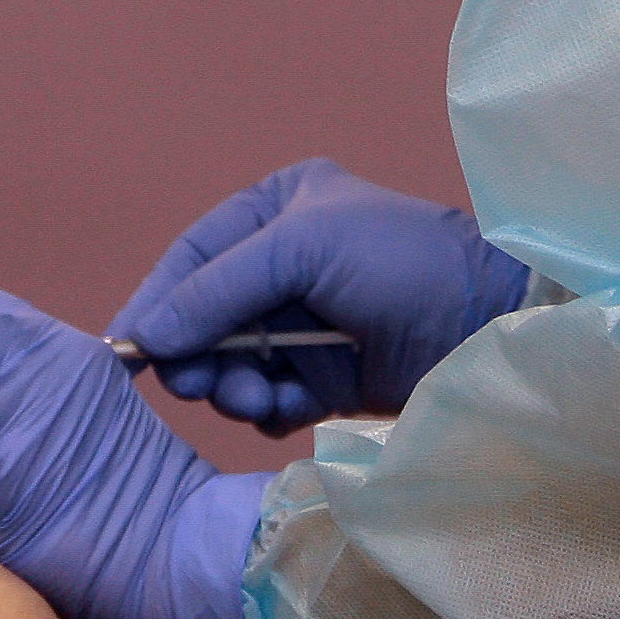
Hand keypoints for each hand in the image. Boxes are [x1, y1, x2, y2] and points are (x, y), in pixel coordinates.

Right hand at [108, 158, 529, 434]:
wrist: (492, 325)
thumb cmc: (403, 264)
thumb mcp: (303, 250)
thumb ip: (217, 289)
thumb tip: (143, 337)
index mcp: (280, 210)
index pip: (196, 255)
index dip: (159, 301)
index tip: (127, 350)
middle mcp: (288, 264)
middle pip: (206, 316)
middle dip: (196, 351)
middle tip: (195, 383)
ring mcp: (310, 324)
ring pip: (234, 362)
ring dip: (231, 384)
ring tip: (251, 396)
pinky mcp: (331, 377)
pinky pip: (269, 397)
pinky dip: (265, 407)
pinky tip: (282, 408)